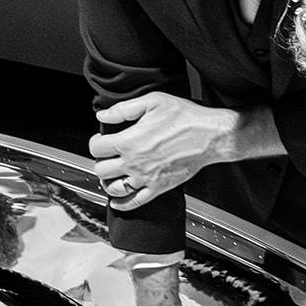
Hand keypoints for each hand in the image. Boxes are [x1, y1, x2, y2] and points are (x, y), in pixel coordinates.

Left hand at [90, 93, 243, 209]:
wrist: (210, 135)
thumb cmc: (186, 117)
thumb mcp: (152, 101)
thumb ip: (123, 110)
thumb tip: (103, 116)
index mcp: (129, 141)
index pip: (96, 148)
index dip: (95, 142)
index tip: (101, 140)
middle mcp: (134, 163)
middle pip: (101, 170)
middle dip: (100, 162)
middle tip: (106, 157)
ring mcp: (146, 178)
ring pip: (113, 188)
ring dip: (108, 182)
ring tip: (111, 175)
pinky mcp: (159, 188)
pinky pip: (135, 202)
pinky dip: (122, 204)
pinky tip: (117, 201)